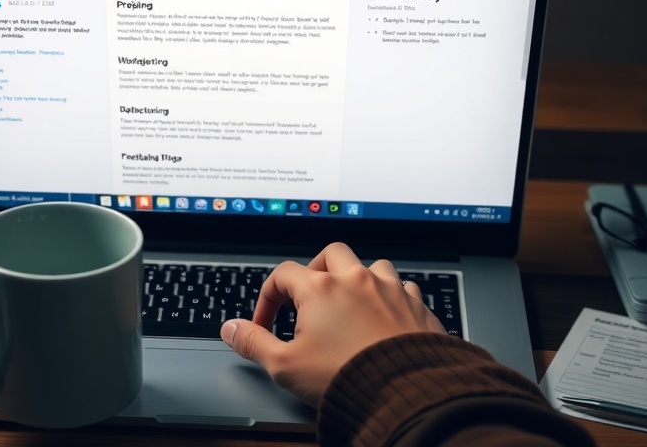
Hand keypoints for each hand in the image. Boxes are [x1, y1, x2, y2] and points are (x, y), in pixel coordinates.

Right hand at [220, 242, 445, 406]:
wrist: (405, 393)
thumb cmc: (346, 377)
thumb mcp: (285, 365)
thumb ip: (253, 343)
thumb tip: (231, 329)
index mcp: (321, 289)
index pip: (283, 274)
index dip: (268, 297)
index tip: (266, 323)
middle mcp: (356, 280)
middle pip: (330, 254)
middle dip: (315, 270)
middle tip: (308, 297)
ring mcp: (390, 290)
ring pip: (370, 265)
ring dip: (357, 278)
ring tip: (348, 304)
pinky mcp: (415, 306)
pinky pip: (403, 287)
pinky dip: (391, 297)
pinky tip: (384, 316)